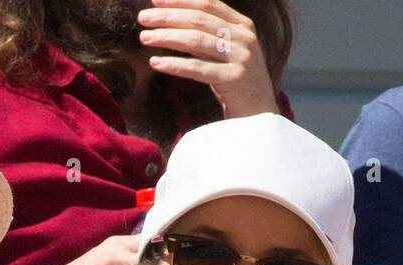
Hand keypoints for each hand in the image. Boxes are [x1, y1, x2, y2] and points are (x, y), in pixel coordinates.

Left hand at [138, 0, 278, 118]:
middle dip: (167, 17)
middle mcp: (243, 38)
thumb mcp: (226, 52)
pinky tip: (156, 63)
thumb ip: (207, 36)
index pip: (208, 4)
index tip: (155, 1)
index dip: (180, 0)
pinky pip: (197, 69)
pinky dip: (174, 64)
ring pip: (196, 41)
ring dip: (166, 37)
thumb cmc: (237, 82)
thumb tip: (171, 21)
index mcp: (243, 25)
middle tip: (142, 19)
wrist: (260, 115)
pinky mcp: (232, 80)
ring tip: (145, 38)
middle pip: (198, 20)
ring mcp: (240, 58)